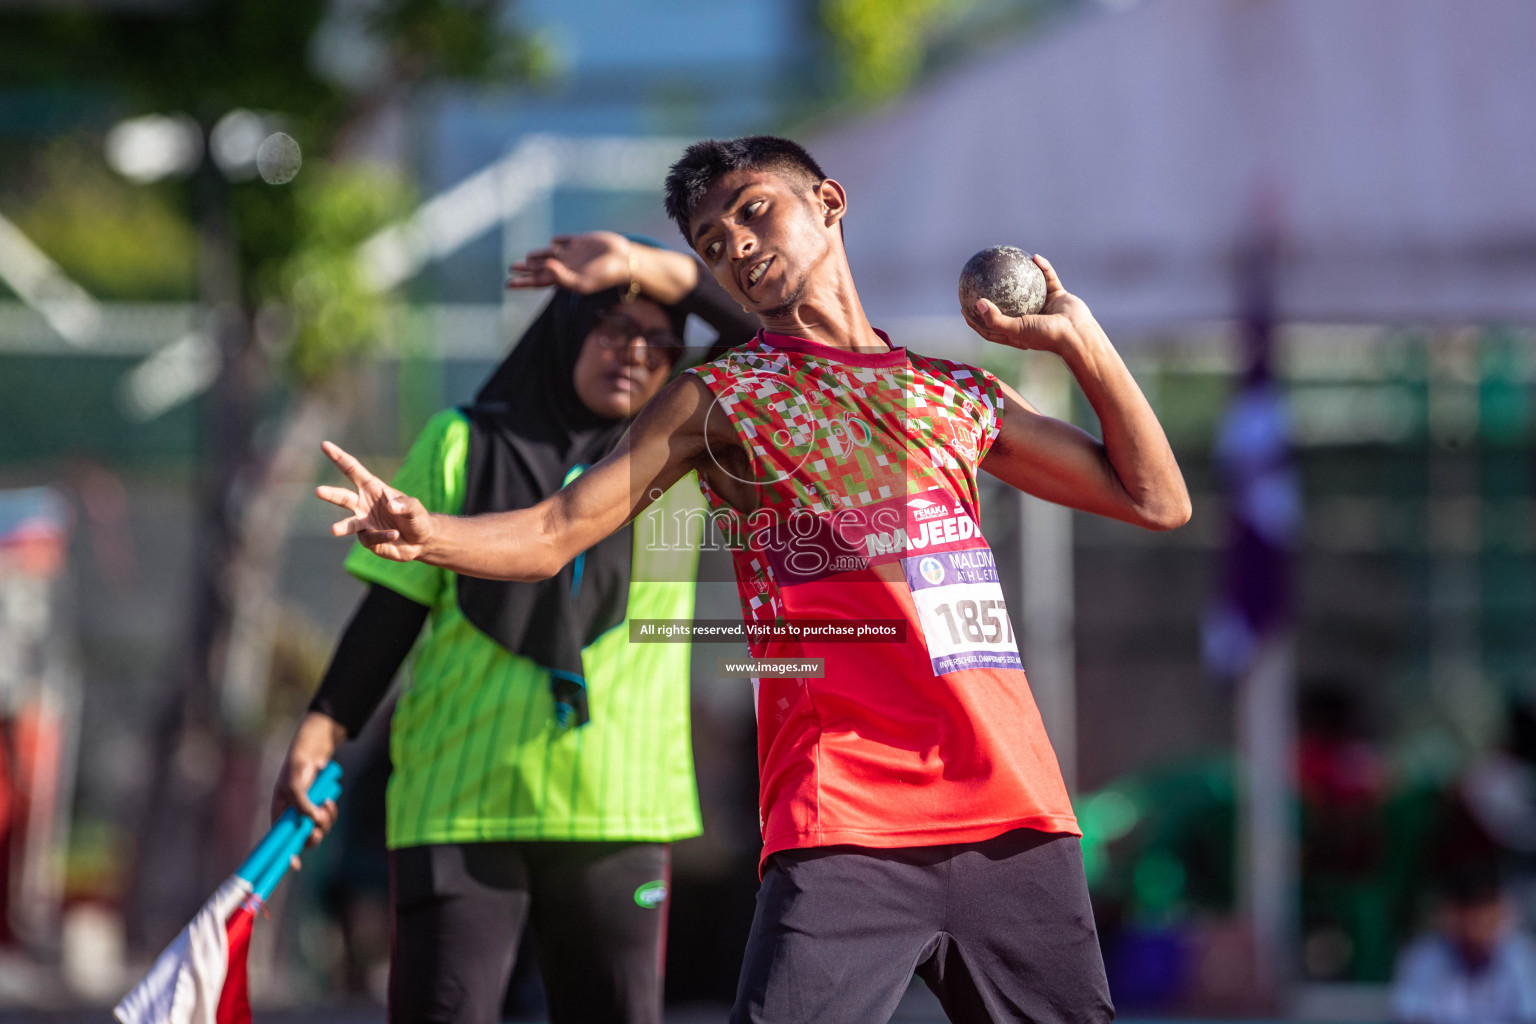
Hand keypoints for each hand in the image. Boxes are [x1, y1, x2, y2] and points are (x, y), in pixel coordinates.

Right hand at [271, 711, 344, 864]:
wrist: (312, 755)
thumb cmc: (296, 769)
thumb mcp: (294, 785)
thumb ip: (302, 803)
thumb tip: (314, 821)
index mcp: (280, 817)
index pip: (280, 842)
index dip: (286, 855)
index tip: (294, 864)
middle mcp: (293, 819)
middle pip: (304, 841)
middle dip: (313, 837)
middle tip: (317, 830)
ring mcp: (308, 815)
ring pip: (319, 830)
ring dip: (325, 821)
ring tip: (326, 804)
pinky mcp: (320, 809)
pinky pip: (328, 819)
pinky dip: (331, 813)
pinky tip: (330, 801)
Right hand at [317, 441, 433, 561]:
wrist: (421, 541)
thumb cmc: (416, 517)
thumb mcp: (414, 508)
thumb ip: (404, 505)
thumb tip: (391, 506)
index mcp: (372, 488)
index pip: (352, 470)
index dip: (338, 457)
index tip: (324, 445)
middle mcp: (363, 504)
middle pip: (343, 498)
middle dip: (331, 494)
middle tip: (318, 491)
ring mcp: (364, 523)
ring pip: (349, 524)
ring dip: (342, 526)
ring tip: (333, 530)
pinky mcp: (368, 540)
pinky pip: (371, 538)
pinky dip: (383, 536)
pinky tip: (394, 534)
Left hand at [507, 231, 632, 293]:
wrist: (624, 260)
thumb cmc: (604, 275)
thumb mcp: (582, 282)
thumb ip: (561, 277)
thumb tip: (544, 267)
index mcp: (563, 278)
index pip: (537, 281)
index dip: (522, 282)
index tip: (507, 284)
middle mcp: (565, 266)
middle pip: (540, 268)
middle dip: (526, 269)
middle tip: (512, 267)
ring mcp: (573, 253)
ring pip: (550, 254)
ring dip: (538, 256)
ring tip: (528, 259)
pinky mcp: (581, 241)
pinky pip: (564, 240)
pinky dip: (558, 241)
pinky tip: (554, 242)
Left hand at [965, 254, 1094, 353]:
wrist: (1077, 334)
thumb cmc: (1046, 335)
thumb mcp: (1016, 329)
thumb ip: (995, 319)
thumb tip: (977, 302)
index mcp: (1017, 332)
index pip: (991, 327)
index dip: (976, 319)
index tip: (964, 307)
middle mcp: (1029, 319)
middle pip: (1007, 306)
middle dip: (994, 295)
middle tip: (979, 281)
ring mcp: (1044, 307)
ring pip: (1029, 288)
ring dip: (1020, 275)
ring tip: (1007, 261)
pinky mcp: (1058, 296)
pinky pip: (1048, 278)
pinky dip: (1043, 268)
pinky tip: (1034, 257)